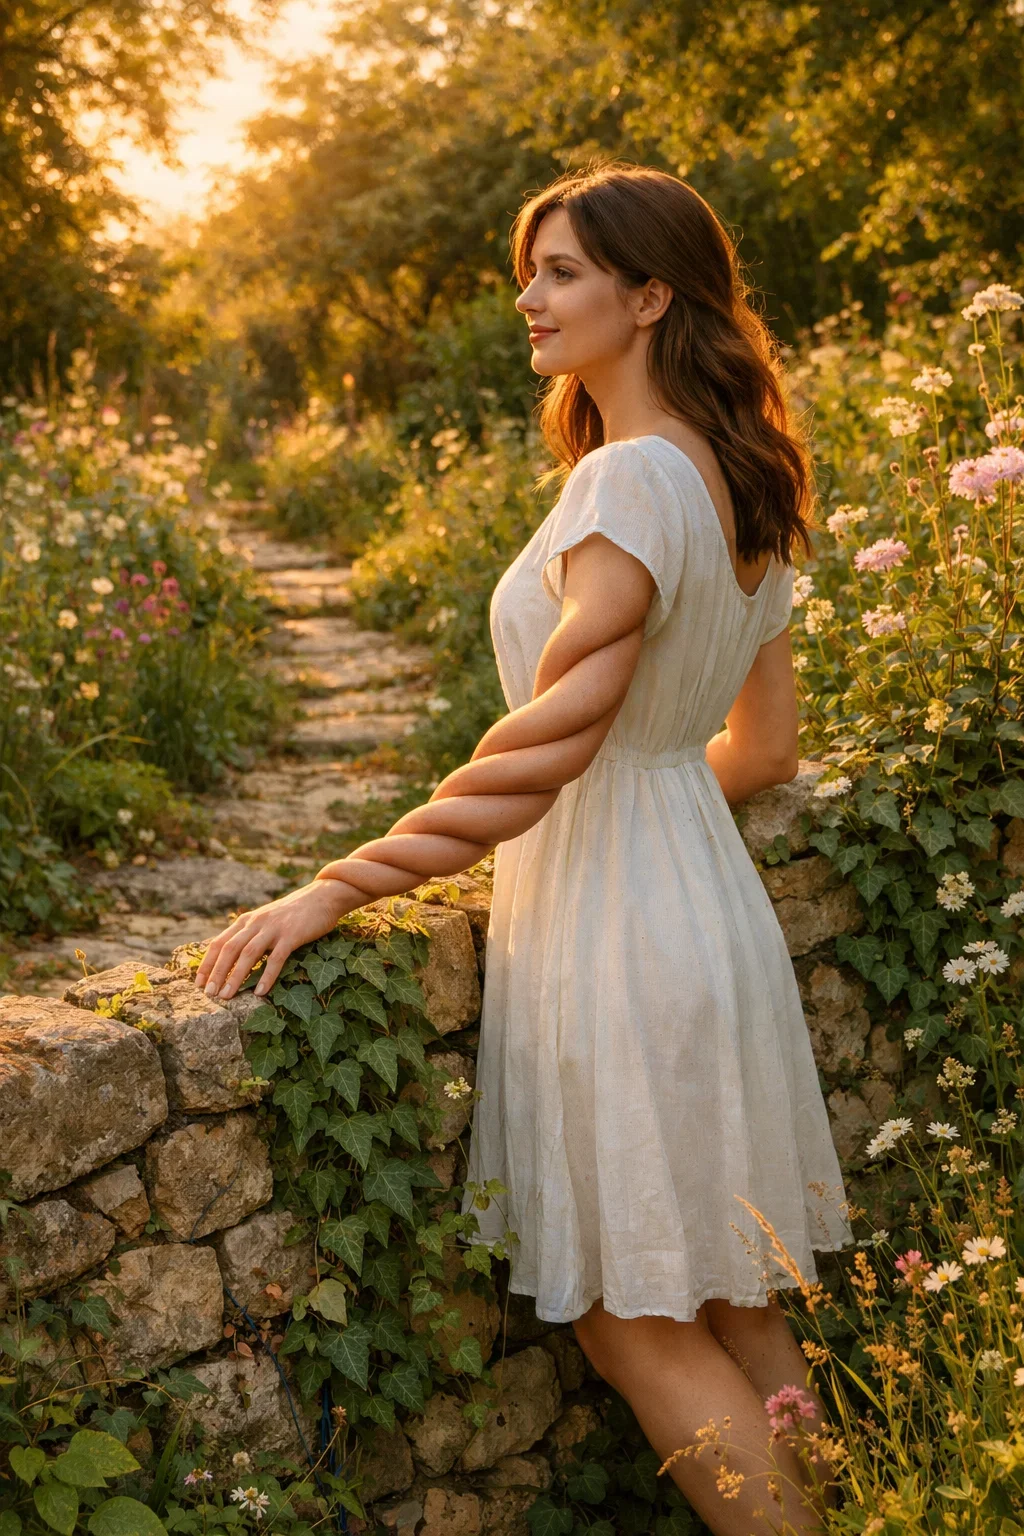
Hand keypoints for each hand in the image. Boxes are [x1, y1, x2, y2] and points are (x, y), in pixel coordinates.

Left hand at [194, 877, 363, 1000]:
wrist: (322, 897)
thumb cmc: (294, 914)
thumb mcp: (266, 920)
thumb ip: (250, 934)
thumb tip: (232, 956)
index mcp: (247, 921)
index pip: (219, 942)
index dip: (207, 963)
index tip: (198, 983)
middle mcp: (256, 923)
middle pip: (230, 949)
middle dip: (216, 972)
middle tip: (208, 994)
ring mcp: (274, 928)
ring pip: (248, 954)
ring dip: (235, 976)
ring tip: (227, 996)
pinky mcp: (292, 935)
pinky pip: (276, 958)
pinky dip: (267, 976)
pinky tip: (260, 992)